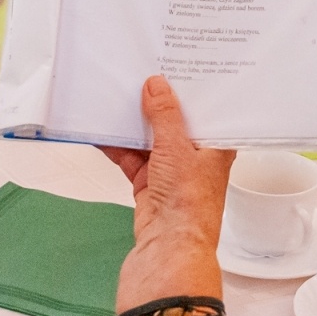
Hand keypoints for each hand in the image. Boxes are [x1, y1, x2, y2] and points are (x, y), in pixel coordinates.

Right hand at [101, 76, 233, 308]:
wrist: (168, 251)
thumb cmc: (188, 203)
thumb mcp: (176, 148)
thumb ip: (165, 114)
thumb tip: (156, 84)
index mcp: (216, 147)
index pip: (206, 110)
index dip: (192, 89)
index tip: (176, 64)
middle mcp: (196, 158)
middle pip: (174, 123)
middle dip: (155, 103)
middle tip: (139, 73)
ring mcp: (171, 172)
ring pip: (149, 139)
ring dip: (132, 123)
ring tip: (115, 94)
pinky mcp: (148, 185)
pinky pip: (131, 158)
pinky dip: (117, 146)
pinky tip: (100, 129)